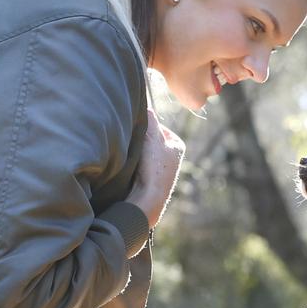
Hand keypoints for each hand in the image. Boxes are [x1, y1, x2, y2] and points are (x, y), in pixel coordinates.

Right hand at [128, 109, 184, 227]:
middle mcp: (172, 158)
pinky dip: (134, 165)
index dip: (145, 127)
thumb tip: (146, 107)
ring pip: (144, 154)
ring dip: (136, 153)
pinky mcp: (151, 182)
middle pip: (150, 140)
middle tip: (132, 144)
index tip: (137, 133)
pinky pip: (139, 167)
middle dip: (140, 141)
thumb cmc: (154, 168)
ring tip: (131, 157)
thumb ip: (150, 119)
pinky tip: (129, 168)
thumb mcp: (152, 137)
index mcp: (177, 145)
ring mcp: (162, 172)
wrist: (148, 200)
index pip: (157, 127)